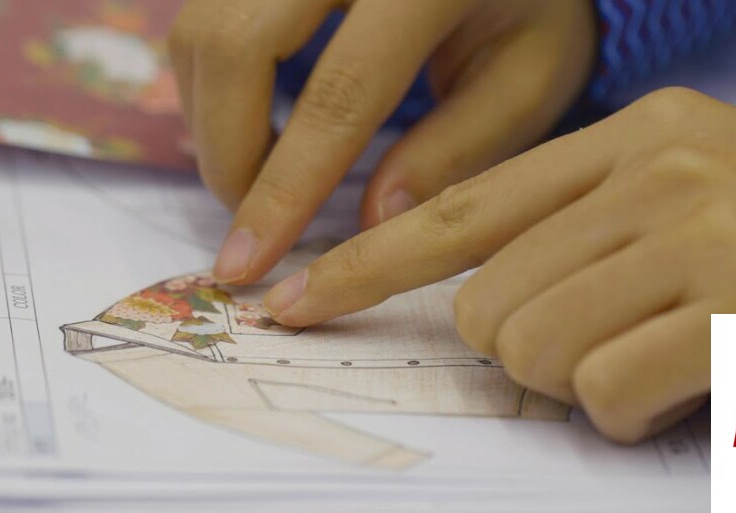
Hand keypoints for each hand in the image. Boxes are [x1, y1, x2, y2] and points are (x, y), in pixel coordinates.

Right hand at [169, 0, 596, 282]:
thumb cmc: (531, 9)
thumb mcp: (529, 79)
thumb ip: (458, 149)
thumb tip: (371, 227)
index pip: (340, 93)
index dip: (286, 187)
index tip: (247, 264)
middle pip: (238, 47)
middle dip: (229, 155)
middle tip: (255, 227)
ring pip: (203, 30)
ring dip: (213, 121)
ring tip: (266, 175)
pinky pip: (204, 17)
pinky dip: (214, 83)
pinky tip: (258, 121)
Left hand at [260, 88, 735, 442]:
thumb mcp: (690, 186)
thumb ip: (582, 226)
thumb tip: (477, 297)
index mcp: (632, 134)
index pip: (459, 204)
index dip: (363, 263)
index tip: (292, 302)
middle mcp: (657, 172)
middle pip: (487, 302)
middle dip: (518, 351)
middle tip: (590, 348)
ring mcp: (700, 235)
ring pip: (535, 350)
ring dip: (575, 383)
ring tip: (647, 364)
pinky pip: (607, 390)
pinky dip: (628, 412)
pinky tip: (683, 390)